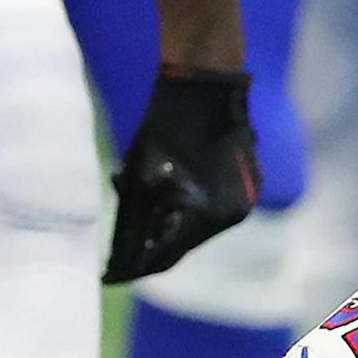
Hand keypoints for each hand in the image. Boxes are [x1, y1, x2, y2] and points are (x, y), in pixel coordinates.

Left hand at [103, 67, 259, 282]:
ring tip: (138, 220)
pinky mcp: (249, 181)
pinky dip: (187, 207)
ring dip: (169, 225)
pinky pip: (212, 207)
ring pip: (199, 226)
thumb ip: (135, 214)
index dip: (135, 267)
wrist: (205, 81)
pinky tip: (166, 196)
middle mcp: (233, 214)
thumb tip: (124, 250)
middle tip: (120, 250)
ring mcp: (246, 197)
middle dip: (152, 245)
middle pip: (184, 244)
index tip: (109, 276)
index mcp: (208, 215)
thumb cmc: (165, 122)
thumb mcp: (140, 171)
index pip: (166, 256)